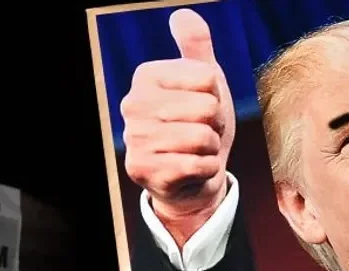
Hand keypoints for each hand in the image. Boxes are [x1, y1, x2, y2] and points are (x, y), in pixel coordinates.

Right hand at [120, 8, 235, 234]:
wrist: (193, 176)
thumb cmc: (199, 124)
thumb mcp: (205, 82)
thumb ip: (196, 47)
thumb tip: (182, 14)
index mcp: (145, 76)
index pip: (207, 78)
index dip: (216, 96)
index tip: (204, 108)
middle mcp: (132, 105)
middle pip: (206, 108)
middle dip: (216, 125)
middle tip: (203, 133)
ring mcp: (134, 138)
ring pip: (202, 138)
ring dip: (211, 148)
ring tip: (198, 150)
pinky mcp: (144, 170)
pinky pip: (197, 164)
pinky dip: (206, 169)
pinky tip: (193, 169)